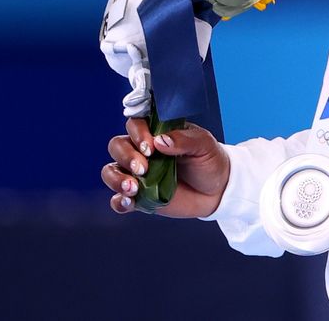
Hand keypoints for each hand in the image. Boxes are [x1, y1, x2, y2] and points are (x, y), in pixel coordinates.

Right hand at [100, 116, 229, 217]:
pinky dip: (119, 201)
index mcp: (156, 132)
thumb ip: (183, 140)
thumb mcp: (203, 145)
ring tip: (132, 188)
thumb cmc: (209, 160)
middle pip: (117, 146)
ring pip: (111, 171)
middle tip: (143, 169)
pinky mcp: (139, 198)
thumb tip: (160, 141)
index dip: (138, 134)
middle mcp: (141, 151)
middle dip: (126, 157)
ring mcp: (138, 175)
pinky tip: (129, 202)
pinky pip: (119, 199)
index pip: (135, 125)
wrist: (217, 190)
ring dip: (116, 179)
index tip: (150, 147)